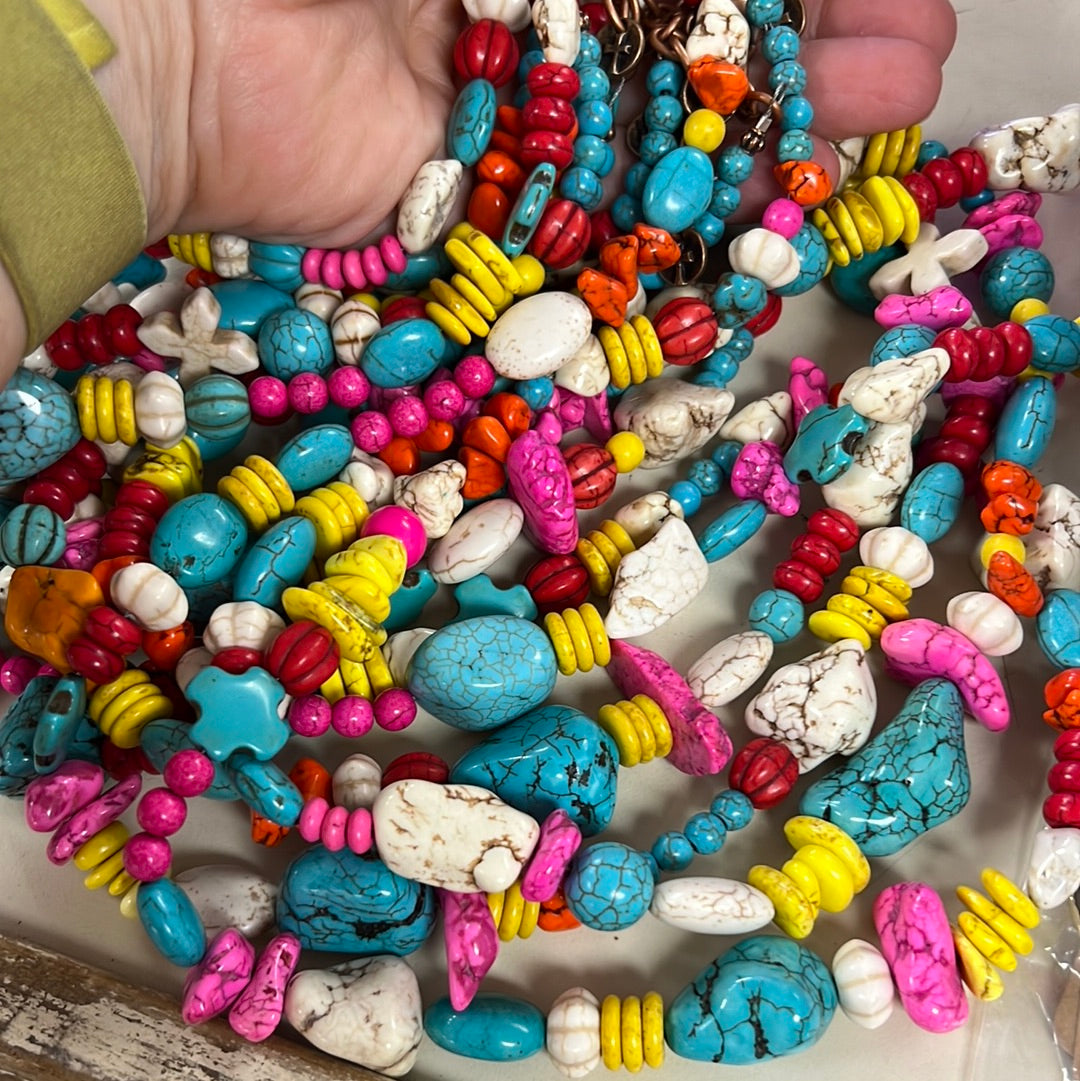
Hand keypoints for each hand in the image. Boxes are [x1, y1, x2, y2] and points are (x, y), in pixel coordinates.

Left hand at [93, 0, 955, 245]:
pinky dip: (683, 202)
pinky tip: (770, 193)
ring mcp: (508, 112)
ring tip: (887, 108)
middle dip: (803, 44)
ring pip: (663, 118)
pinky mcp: (482, 204)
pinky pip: (603, 208)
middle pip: (688, 38)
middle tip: (907, 58)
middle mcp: (526, 18)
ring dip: (771, 117)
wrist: (190, 39)